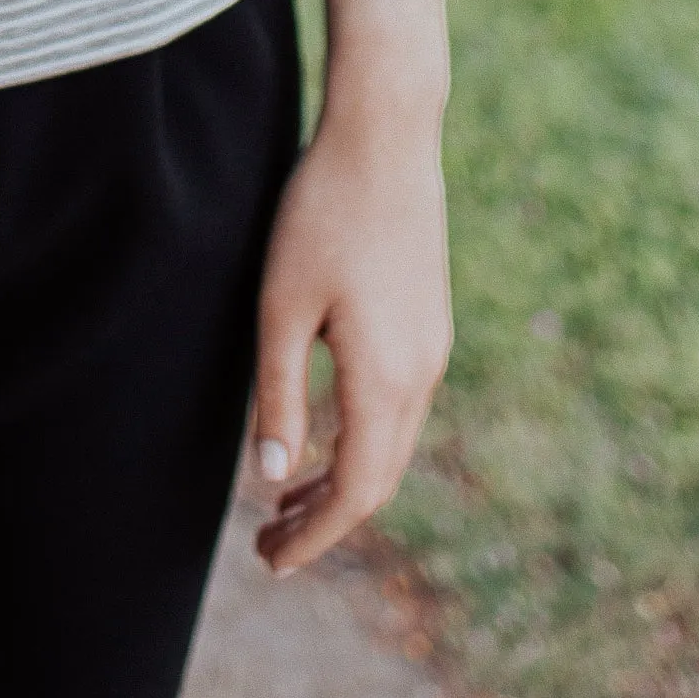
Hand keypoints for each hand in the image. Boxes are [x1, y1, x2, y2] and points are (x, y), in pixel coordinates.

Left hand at [248, 108, 450, 576]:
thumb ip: (279, 395)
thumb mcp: (281, 307)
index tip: (272, 563)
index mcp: (386, 378)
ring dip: (341, 480)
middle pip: (379, 476)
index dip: (315, 536)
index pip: (357, 490)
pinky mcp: (428, 321)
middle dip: (324, 519)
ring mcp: (432, 346)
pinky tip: (321, 434)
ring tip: (283, 500)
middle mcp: (422, 372)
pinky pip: (398, 407)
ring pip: (391, 444)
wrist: (387, 134)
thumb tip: (272, 478)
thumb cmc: (321, 214)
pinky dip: (359, 440)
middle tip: (267, 546)